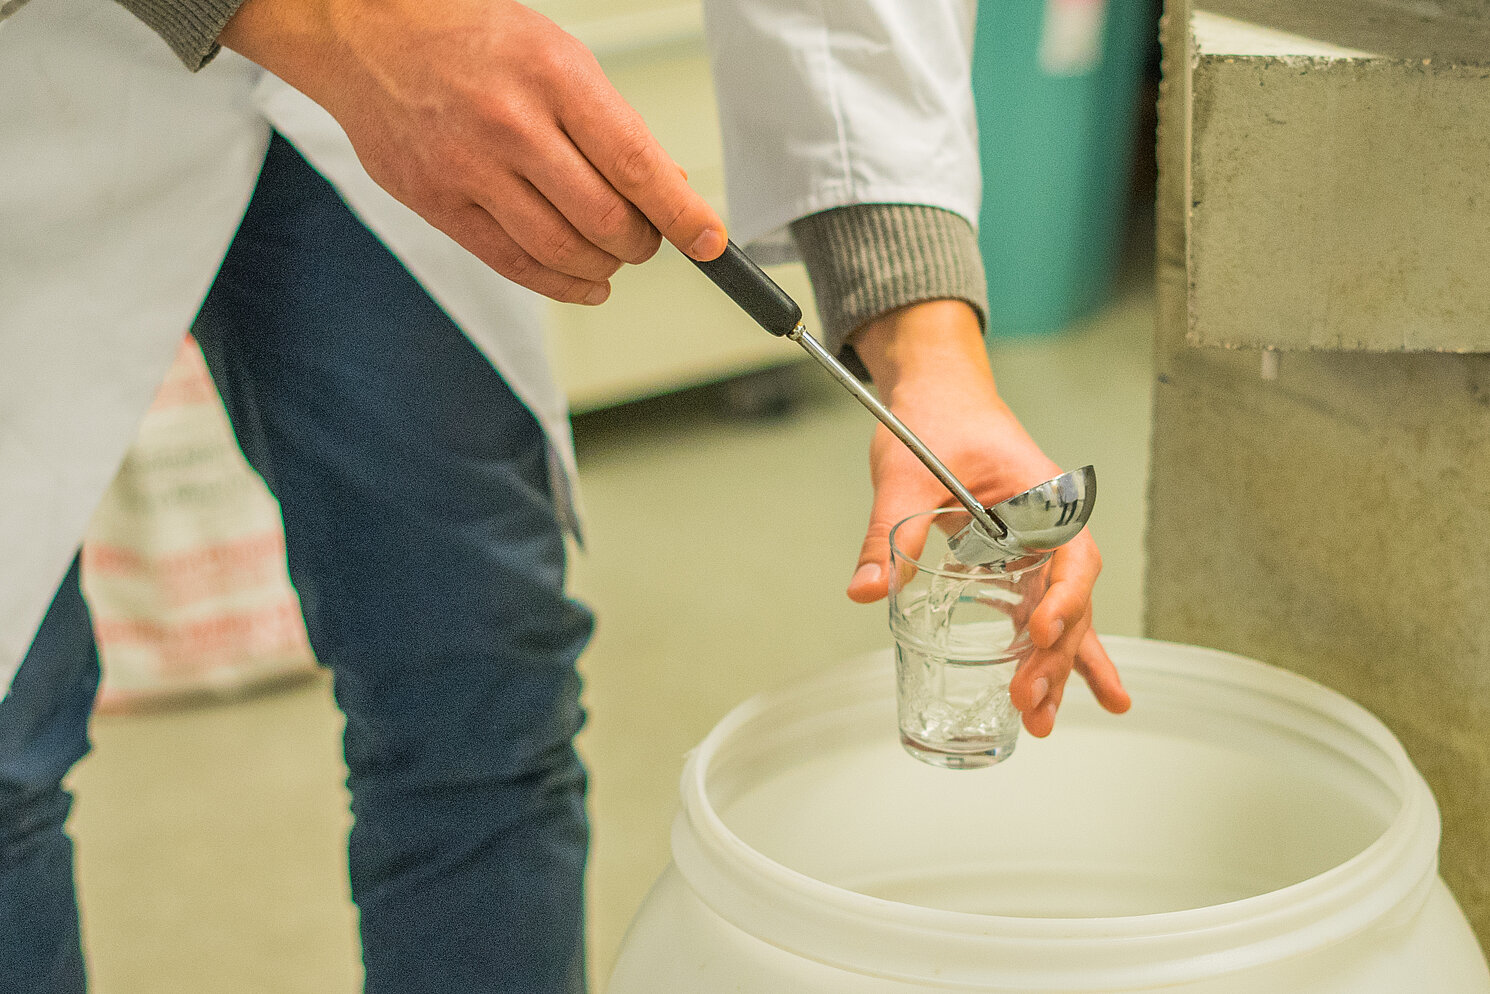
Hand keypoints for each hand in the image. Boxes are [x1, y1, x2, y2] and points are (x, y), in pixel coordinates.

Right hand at [220, 0, 727, 303]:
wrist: (367, 34)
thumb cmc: (469, 38)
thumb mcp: (558, 56)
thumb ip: (612, 124)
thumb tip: (667, 187)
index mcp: (554, 77)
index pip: (637, 165)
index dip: (682, 215)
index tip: (709, 240)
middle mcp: (512, 124)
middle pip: (605, 220)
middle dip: (642, 243)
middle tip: (648, 238)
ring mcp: (470, 169)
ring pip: (563, 252)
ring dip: (605, 268)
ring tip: (614, 258)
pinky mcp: (438, 204)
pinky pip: (514, 266)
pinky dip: (561, 285)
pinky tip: (582, 281)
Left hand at [847, 300, 1130, 735]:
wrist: (937, 394)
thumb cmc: (934, 420)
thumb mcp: (905, 475)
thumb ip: (889, 534)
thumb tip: (866, 591)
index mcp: (1044, 494)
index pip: (1071, 555)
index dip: (1062, 599)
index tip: (1038, 634)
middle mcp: (1052, 525)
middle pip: (1069, 599)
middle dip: (1054, 656)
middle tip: (1030, 704)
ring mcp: (1037, 545)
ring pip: (1058, 613)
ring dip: (1055, 667)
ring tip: (1045, 723)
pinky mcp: (1015, 559)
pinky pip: (1034, 607)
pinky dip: (1041, 649)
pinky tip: (1046, 691)